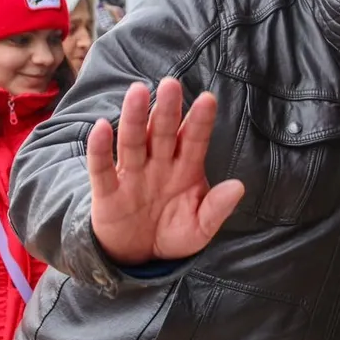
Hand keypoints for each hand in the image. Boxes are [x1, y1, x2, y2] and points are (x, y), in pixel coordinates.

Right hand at [87, 79, 244, 264]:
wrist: (139, 255)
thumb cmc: (174, 232)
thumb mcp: (200, 228)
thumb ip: (217, 208)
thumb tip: (239, 187)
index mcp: (185, 169)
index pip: (194, 140)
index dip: (200, 121)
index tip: (208, 99)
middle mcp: (158, 165)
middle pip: (162, 132)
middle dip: (167, 109)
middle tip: (171, 84)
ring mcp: (132, 175)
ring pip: (133, 141)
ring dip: (134, 118)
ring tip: (138, 92)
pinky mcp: (107, 191)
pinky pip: (102, 167)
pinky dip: (100, 149)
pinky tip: (102, 127)